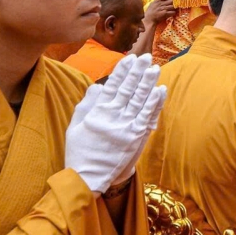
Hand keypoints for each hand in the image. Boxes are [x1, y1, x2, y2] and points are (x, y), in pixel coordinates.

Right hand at [65, 53, 166, 192]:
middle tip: (146, 57)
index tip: (129, 58)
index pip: (112, 85)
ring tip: (155, 68)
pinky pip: (147, 116)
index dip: (122, 71)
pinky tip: (160, 90)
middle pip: (129, 89)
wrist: (88, 177)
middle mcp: (113, 116)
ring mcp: (126, 126)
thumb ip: (87, 104)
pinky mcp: (136, 137)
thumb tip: (98, 85)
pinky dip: (155, 102)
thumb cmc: (80, 151)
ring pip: (140, 99)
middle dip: (138, 71)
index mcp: (97, 112)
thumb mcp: (75, 125)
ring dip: (148, 82)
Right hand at [144, 0, 176, 26]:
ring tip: (177, 8)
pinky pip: (172, 12)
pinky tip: (173, 13)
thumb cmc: (150, 12)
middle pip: (171, 1)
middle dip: (175, 1)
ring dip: (175, 8)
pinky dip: (173, 12)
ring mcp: (162, 8)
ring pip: (172, 6)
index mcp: (157, 1)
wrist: (148, 19)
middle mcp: (160, 4)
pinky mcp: (164, 13)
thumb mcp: (152, 4)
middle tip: (179, 2)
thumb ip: (158, 1)